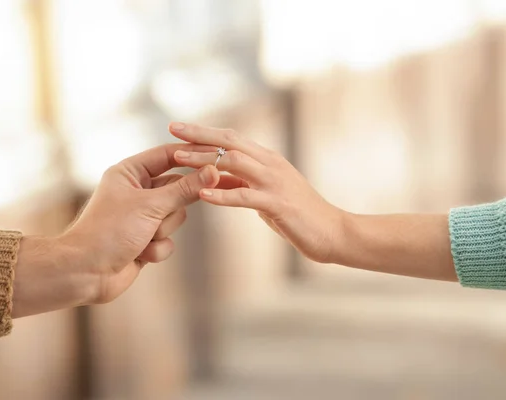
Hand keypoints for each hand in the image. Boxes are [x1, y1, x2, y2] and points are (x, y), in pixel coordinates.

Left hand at [12, 143, 219, 317]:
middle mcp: (136, 191)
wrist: (86, 272)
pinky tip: (140, 255)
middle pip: (177, 189)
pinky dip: (157, 248)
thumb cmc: (110, 231)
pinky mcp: (145, 240)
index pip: (168, 155)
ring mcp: (141, 217)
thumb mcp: (150, 206)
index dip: (191, 156)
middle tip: (172, 211)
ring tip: (143, 238)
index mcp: (130, 173)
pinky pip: (168, 240)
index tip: (216, 157)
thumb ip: (185, 190)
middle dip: (172, 208)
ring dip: (163, 231)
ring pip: (176, 217)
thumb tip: (214, 172)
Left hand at [168, 122, 344, 263]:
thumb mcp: (266, 194)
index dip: (204, 131)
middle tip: (172, 128)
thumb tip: (214, 179)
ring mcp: (275, 182)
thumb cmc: (298, 214)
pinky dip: (223, 195)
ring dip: (205, 160)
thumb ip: (242, 183)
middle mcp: (270, 163)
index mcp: (267, 159)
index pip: (231, 138)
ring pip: (234, 162)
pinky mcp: (279, 204)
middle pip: (230, 141)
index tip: (178, 127)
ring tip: (179, 159)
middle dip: (199, 134)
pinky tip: (203, 196)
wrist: (333, 231)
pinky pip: (246, 196)